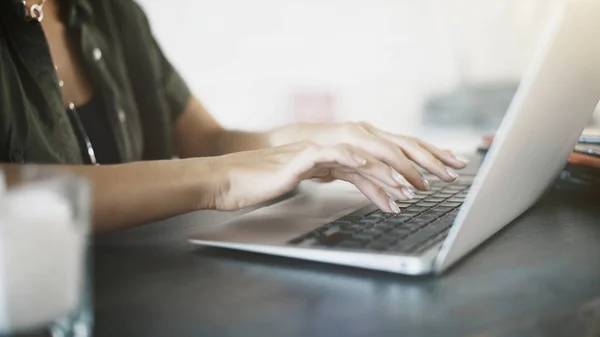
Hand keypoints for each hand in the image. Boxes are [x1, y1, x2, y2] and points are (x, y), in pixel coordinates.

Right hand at [207, 141, 438, 212]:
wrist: (232, 178)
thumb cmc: (270, 180)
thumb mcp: (319, 179)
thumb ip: (353, 180)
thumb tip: (385, 194)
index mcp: (342, 146)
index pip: (389, 149)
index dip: (419, 158)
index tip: (445, 169)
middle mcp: (336, 141)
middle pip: (386, 146)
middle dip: (420, 160)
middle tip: (447, 173)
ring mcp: (320, 146)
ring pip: (366, 153)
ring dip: (393, 170)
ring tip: (415, 189)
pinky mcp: (304, 157)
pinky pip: (337, 158)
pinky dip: (358, 165)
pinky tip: (375, 175)